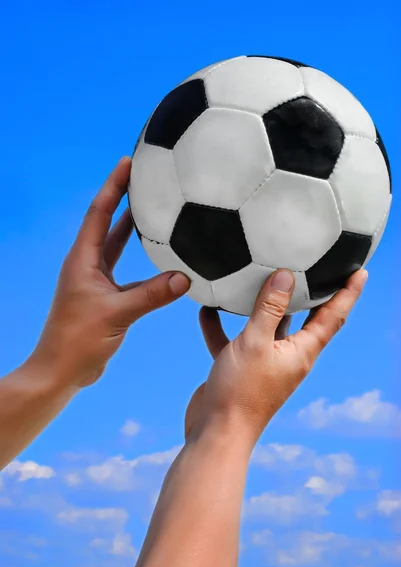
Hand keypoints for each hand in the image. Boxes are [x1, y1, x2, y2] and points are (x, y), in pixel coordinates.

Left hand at [29, 157, 189, 387]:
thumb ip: (151, 295)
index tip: (128, 163)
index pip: (98, 213)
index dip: (113, 187)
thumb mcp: (117, 314)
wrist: (62, 371)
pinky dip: (143, 263)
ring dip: (133, 229)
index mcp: (83, 260)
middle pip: (107, 223)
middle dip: (123, 200)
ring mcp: (96, 282)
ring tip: (155, 210)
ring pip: (117, 247)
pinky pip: (127, 271)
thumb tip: (185, 278)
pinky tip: (161, 261)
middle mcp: (88, 265)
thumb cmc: (78, 341)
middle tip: (145, 180)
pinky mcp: (106, 297)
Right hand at [185, 268, 367, 448]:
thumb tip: (285, 277)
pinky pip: (235, 340)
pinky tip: (209, 310)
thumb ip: (270, 308)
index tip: (359, 272)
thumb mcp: (255, 343)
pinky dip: (224, 326)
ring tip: (261, 278)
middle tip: (316, 268)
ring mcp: (264, 362)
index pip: (333, 316)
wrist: (216, 432)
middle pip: (305, 318)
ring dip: (264, 305)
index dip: (347, 293)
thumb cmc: (241, 393)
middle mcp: (287, 356)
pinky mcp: (241, 367)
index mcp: (301, 351)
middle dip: (311, 293)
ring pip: (269, 326)